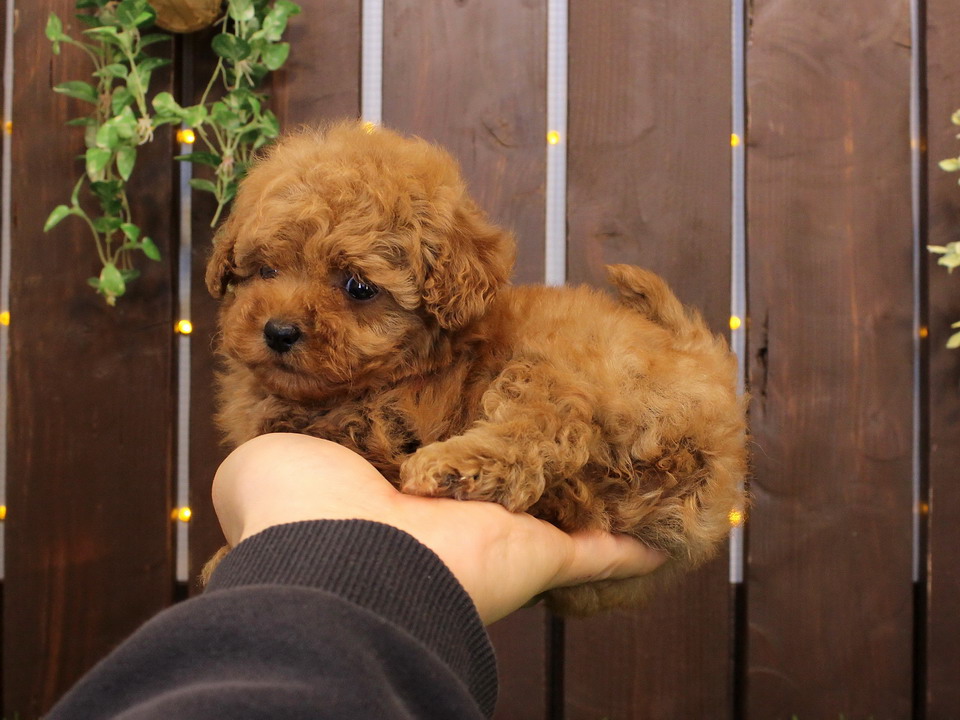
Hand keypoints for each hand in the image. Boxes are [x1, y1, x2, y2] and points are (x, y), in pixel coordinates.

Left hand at [212, 433, 666, 623]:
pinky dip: (637, 547)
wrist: (336, 559)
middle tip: (558, 431)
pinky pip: (603, 552)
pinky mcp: (542, 552)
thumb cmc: (296, 509)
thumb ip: (278, 457)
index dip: (453, 443)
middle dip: (529, 470)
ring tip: (622, 465)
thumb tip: (270, 470)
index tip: (470, 411)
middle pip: (502, 493)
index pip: (434, 470)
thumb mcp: (265, 464)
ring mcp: (499, 542)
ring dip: (590, 501)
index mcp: (391, 502)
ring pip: (558, 519)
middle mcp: (449, 524)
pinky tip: (666, 534)